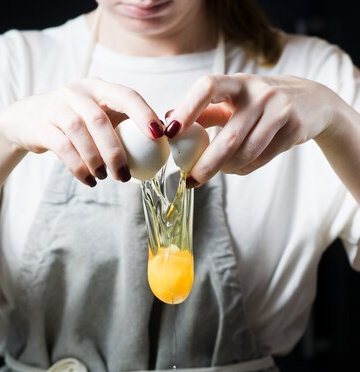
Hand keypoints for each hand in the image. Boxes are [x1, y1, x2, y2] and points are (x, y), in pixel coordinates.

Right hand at [0, 77, 163, 185]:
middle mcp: (77, 92)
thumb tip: (163, 142)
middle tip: (124, 175)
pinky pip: (63, 148)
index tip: (158, 136)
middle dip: (115, 151)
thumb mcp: (99, 114)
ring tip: (105, 178)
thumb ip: (125, 124)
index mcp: (99, 87)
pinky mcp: (42, 125)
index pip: (126, 95)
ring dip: (95, 160)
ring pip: (79, 133)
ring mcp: (57, 106)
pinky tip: (89, 180)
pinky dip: (79, 167)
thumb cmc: (76, 121)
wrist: (29, 120)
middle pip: (99, 120)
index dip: (143, 113)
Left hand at [165, 73, 336, 185]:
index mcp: (237, 82)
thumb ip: (205, 111)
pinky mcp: (294, 128)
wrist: (312, 102)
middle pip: (228, 137)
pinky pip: (261, 158)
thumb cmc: (259, 104)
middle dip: (206, 164)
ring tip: (220, 171)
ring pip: (246, 153)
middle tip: (189, 181)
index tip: (171, 132)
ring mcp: (279, 109)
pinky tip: (239, 167)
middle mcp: (259, 92)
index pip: (208, 87)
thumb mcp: (234, 99)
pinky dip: (244, 169)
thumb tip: (167, 122)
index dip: (188, 109)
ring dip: (227, 169)